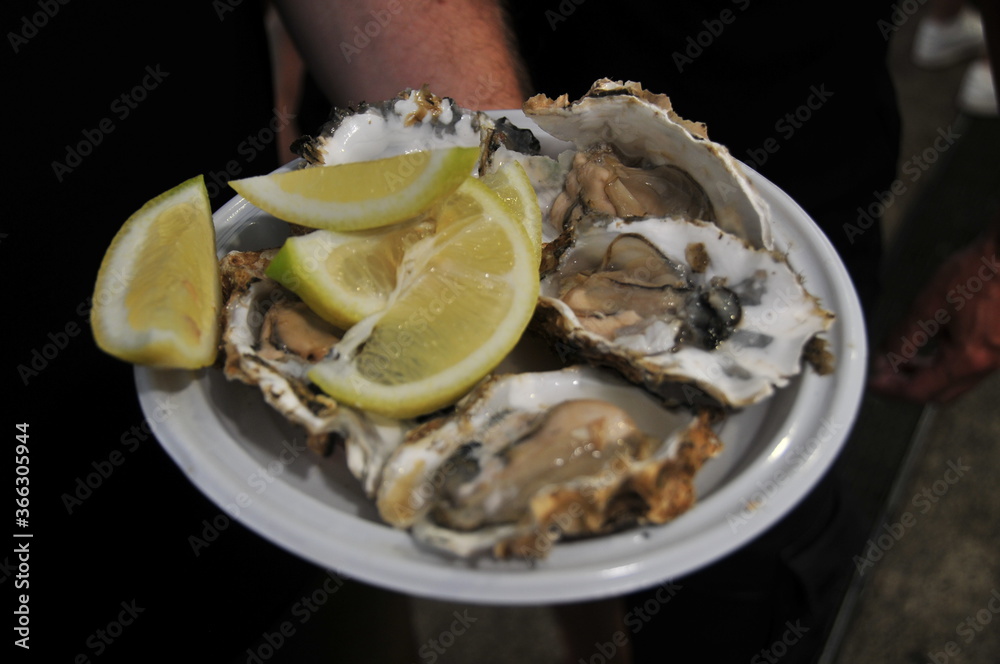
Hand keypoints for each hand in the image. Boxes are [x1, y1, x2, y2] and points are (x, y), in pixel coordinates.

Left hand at [869, 228, 999, 402]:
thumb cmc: (982, 270)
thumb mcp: (930, 305)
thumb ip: (904, 336)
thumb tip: (885, 357)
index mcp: (969, 358)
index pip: (921, 390)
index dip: (891, 389)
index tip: (874, 382)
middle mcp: (990, 363)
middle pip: (942, 392)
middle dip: (910, 386)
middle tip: (887, 373)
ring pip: (959, 379)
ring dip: (929, 372)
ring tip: (905, 357)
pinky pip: (973, 363)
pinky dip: (949, 359)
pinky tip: (938, 339)